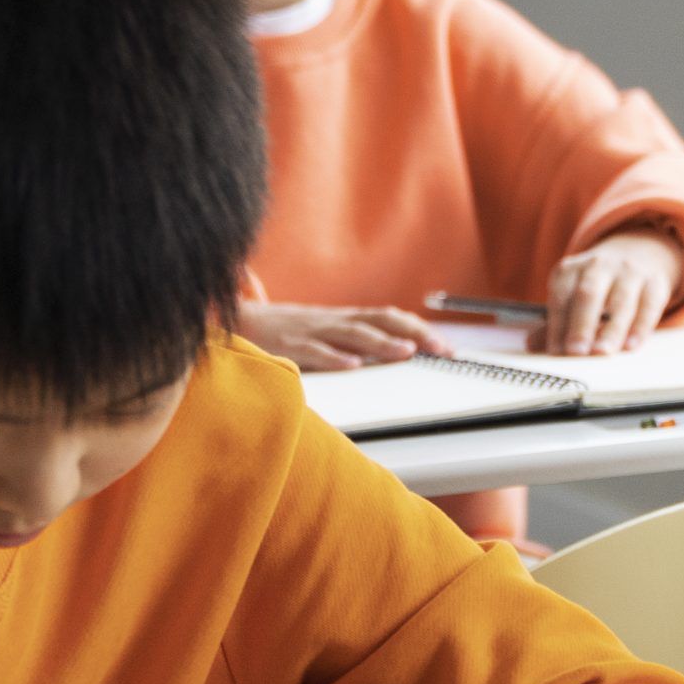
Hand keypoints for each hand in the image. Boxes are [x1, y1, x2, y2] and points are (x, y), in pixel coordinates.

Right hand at [238, 299, 450, 371]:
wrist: (239, 320)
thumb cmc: (285, 330)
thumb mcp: (324, 331)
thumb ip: (353, 338)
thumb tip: (392, 347)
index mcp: (343, 318)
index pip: (389, 318)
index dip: (418, 329)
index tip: (445, 345)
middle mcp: (333, 320)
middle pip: (380, 321)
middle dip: (414, 334)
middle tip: (440, 348)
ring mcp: (312, 331)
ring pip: (353, 334)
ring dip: (382, 344)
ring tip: (406, 353)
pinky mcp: (290, 344)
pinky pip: (315, 352)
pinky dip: (335, 358)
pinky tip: (353, 365)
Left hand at [539, 228, 683, 355]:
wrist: (638, 251)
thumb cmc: (598, 284)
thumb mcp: (573, 294)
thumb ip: (555, 321)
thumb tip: (531, 345)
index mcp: (571, 270)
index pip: (561, 297)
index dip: (557, 325)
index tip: (555, 352)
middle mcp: (599, 266)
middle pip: (588, 295)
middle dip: (580, 325)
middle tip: (576, 352)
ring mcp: (629, 272)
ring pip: (620, 302)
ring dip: (610, 329)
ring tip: (602, 352)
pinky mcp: (654, 283)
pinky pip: (648, 305)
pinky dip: (640, 327)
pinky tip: (631, 346)